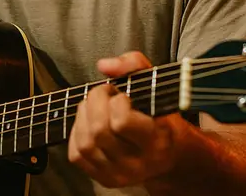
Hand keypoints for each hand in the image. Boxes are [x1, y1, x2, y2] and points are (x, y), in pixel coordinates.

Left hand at [67, 51, 178, 187]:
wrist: (168, 153)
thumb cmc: (159, 114)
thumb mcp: (156, 84)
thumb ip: (133, 65)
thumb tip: (104, 65)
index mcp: (157, 140)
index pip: (121, 122)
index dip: (116, 102)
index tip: (123, 95)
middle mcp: (139, 163)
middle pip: (99, 130)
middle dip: (95, 102)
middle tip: (105, 93)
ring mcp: (121, 175)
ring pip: (85, 143)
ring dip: (84, 116)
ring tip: (96, 106)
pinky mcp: (106, 179)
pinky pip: (77, 155)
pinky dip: (77, 134)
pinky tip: (89, 123)